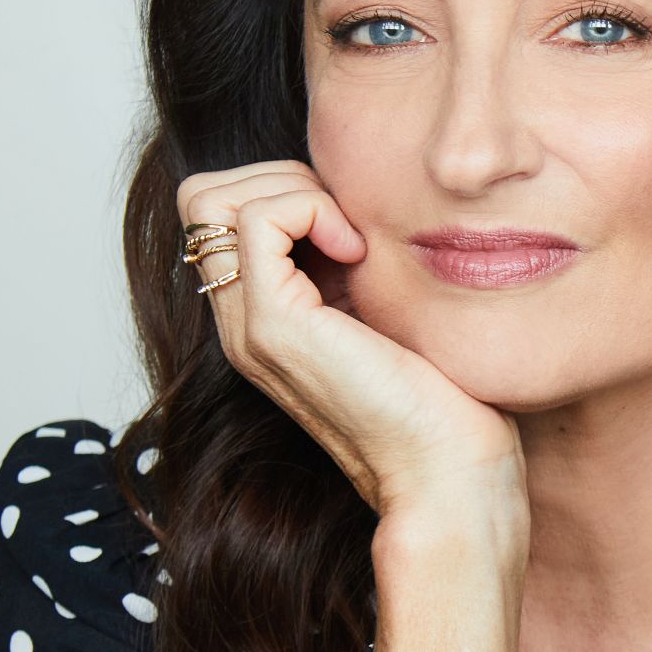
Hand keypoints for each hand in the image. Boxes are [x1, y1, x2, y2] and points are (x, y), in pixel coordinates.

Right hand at [177, 161, 528, 523]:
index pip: (222, 211)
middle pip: (202, 197)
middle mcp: (242, 323)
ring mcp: (250, 327)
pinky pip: (257, 220)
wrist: (449, 473)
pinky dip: (310, 210)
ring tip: (351, 240)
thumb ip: (356, 263)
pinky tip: (358, 255)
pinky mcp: (274, 328)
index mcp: (266, 316)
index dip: (285, 189)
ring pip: (211, 199)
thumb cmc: (444, 400)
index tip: (354, 228)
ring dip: (292, 190)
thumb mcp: (388, 309)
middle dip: (279, 177)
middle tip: (347, 224)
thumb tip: (364, 201)